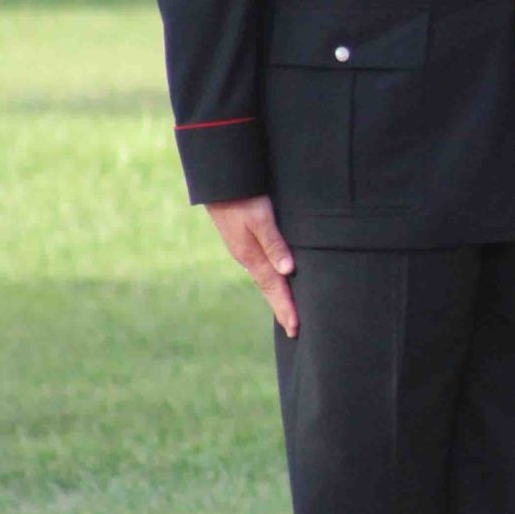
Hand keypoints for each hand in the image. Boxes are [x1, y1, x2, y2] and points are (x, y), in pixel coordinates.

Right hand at [206, 195, 298, 335]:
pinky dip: (270, 281)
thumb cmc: (242, 197)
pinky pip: (260, 269)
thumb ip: (274, 243)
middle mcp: (247, 258)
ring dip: (276, 297)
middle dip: (282, 308)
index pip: (274, 287)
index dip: (286, 307)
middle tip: (294, 331)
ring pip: (264, 280)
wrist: (218, 183)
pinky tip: (275, 281)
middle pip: (268, 289)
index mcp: (251, 256)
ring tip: (286, 313)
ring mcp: (244, 251)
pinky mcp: (243, 243)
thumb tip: (288, 271)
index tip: (296, 327)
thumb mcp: (260, 218)